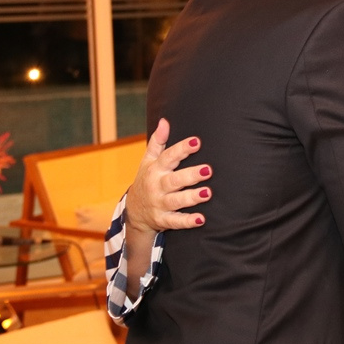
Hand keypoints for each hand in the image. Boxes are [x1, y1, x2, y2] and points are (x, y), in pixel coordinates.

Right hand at [125, 118, 212, 234]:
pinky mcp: (163, 220)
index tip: (197, 142)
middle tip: (208, 170)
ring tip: (208, 192)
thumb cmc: (147, 180)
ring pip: (176, 201)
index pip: (169, 157)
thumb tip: (165, 121)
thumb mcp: (148, 161)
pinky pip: (175, 222)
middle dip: (191, 175)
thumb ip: (157, 142)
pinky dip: (187, 222)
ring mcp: (159, 204)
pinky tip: (201, 219)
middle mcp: (156, 186)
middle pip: (174, 180)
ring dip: (192, 197)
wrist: (134, 212)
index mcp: (155, 170)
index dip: (182, 149)